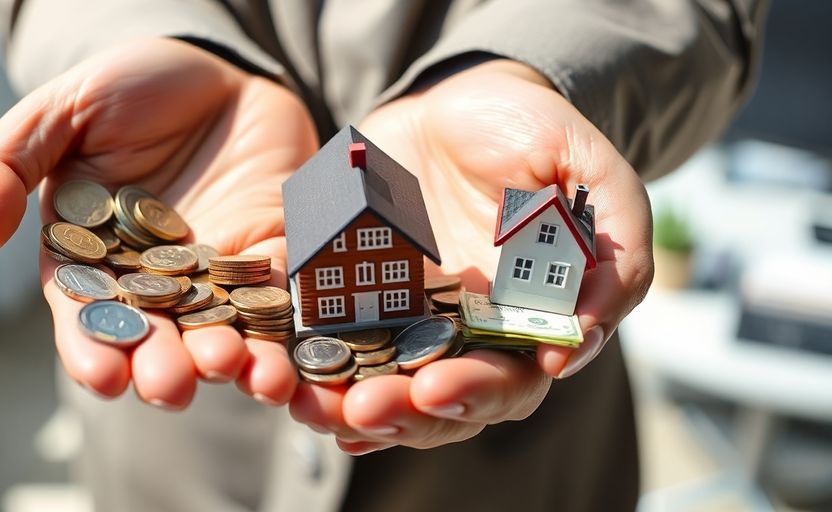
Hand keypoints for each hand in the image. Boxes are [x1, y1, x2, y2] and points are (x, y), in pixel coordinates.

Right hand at [0, 39, 314, 407]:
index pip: (88, 315)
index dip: (92, 348)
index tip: (103, 376)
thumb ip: (8, 165)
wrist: (213, 64)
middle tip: (170, 387)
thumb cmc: (127, 85)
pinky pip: (277, 298)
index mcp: (93, 256)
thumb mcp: (58, 112)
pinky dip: (281, 330)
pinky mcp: (271, 254)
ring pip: (219, 330)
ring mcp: (215, 272)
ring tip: (230, 372)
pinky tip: (282, 364)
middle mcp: (153, 278)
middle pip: (157, 336)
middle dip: (163, 367)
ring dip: (227, 360)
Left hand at [290, 60, 652, 452]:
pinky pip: (332, 340)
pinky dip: (312, 365)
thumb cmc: (534, 133)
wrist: (459, 99)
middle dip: (403, 412)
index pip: (508, 382)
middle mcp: (462, 336)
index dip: (478, 393)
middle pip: (437, 401)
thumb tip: (579, 342)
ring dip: (349, 404)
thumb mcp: (592, 173)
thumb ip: (616, 251)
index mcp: (524, 322)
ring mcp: (404, 319)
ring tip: (318, 407)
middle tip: (368, 409)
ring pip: (380, 382)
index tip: (440, 389)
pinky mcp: (354, 294)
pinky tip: (294, 384)